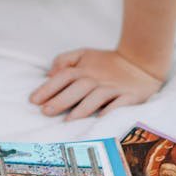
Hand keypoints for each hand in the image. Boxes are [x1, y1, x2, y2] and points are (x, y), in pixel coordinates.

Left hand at [29, 49, 163, 120]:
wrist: (141, 62)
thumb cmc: (106, 63)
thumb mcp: (84, 55)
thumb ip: (64, 61)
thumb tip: (49, 74)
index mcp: (84, 69)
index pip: (63, 76)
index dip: (48, 87)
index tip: (33, 100)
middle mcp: (97, 79)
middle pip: (77, 87)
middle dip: (61, 99)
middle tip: (46, 112)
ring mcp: (114, 88)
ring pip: (96, 97)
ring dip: (82, 109)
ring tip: (68, 121)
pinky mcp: (130, 96)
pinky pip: (121, 104)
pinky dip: (111, 110)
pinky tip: (100, 119)